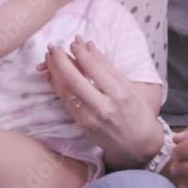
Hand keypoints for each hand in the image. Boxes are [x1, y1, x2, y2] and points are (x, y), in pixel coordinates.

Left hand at [40, 35, 161, 163]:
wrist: (139, 145)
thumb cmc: (137, 113)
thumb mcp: (128, 86)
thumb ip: (107, 66)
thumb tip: (88, 45)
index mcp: (120, 94)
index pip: (94, 68)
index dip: (80, 53)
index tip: (73, 42)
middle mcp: (103, 107)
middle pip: (74, 79)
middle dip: (60, 61)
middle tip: (53, 47)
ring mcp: (90, 118)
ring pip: (66, 91)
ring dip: (54, 72)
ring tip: (49, 58)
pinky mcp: (82, 126)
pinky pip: (66, 102)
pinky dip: (57, 87)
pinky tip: (52, 76)